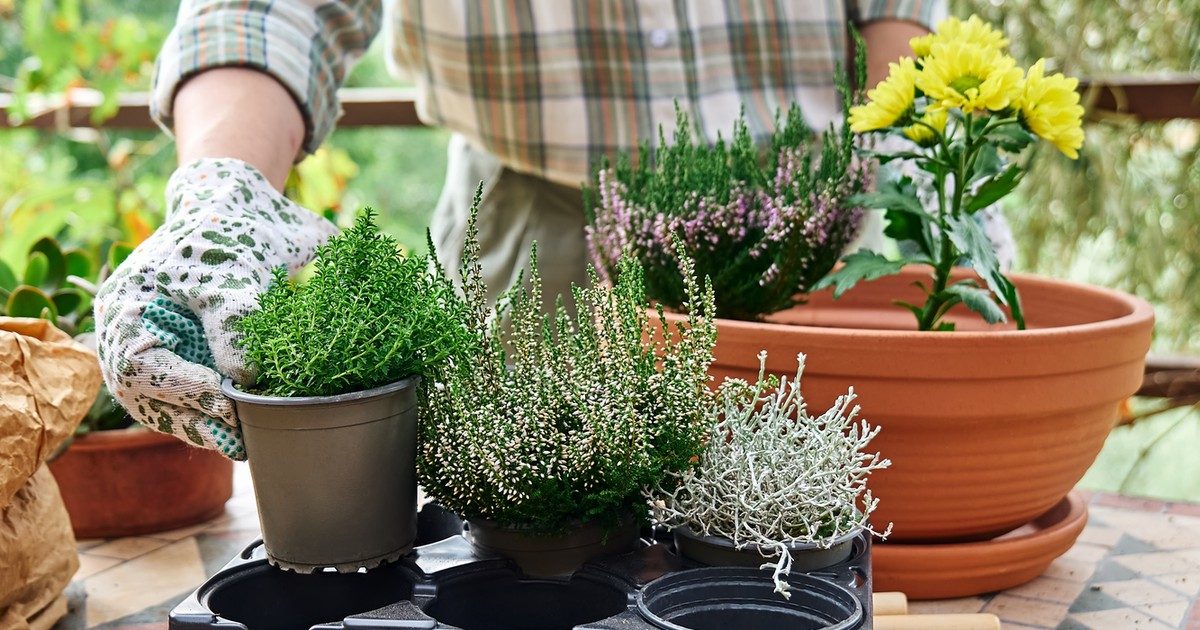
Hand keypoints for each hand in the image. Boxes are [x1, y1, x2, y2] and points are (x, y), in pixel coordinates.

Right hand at [95, 158, 336, 458]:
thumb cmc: (233, 233)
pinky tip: (237, 430)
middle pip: (141, 393)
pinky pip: (180, 397)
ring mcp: (151, 344)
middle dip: (189, 417)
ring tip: (239, 442)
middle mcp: (128, 330)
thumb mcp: (235, 268)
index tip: (227, 401)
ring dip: (198, 424)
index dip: (181, 387)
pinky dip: (206, 414)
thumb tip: (243, 378)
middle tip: (237, 437)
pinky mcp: (179, 354)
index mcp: (127, 305)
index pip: (138, 363)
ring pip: (160, 402)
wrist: (241, 208)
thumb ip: (234, 319)